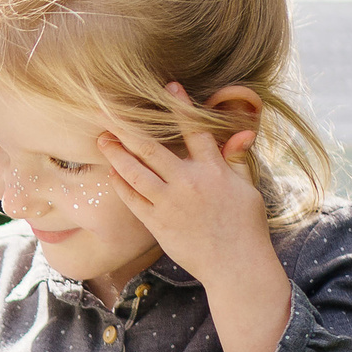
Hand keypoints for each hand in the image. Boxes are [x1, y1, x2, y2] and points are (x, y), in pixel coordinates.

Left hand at [95, 85, 268, 287]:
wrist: (236, 265)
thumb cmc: (245, 226)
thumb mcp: (248, 188)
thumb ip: (237, 159)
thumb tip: (244, 131)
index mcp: (213, 170)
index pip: (194, 130)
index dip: (180, 106)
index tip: (167, 86)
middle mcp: (188, 182)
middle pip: (151, 147)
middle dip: (127, 127)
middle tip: (107, 110)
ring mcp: (169, 203)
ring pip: (134, 171)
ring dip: (116, 153)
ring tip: (102, 139)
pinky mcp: (157, 223)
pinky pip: (132, 199)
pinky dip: (120, 184)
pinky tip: (112, 172)